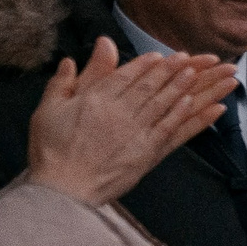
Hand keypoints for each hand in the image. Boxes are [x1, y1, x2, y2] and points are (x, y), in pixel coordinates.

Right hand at [24, 36, 233, 205]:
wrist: (64, 190)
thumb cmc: (51, 151)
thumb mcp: (48, 110)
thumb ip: (63, 82)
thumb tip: (70, 59)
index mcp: (95, 100)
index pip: (126, 75)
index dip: (145, 64)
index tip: (159, 55)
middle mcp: (120, 112)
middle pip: (149, 86)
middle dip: (170, 70)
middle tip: (187, 58)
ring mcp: (136, 133)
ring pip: (164, 103)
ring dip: (182, 87)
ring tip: (197, 73)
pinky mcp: (148, 153)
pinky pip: (172, 130)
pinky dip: (187, 116)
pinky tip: (198, 105)